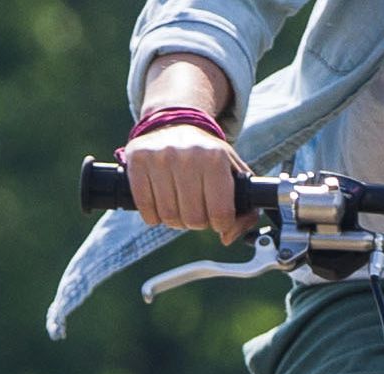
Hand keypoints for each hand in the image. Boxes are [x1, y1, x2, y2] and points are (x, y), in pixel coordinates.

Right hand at [127, 54, 252, 244]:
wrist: (176, 126)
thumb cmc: (210, 160)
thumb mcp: (236, 177)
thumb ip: (246, 212)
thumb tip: (226, 238)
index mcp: (216, 158)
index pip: (221, 215)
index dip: (220, 224)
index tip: (217, 216)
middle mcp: (188, 155)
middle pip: (193, 220)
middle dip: (197, 222)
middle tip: (196, 208)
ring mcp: (160, 156)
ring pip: (168, 217)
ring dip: (175, 219)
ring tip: (179, 203)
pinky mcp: (137, 159)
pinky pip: (145, 208)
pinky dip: (153, 215)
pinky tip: (160, 202)